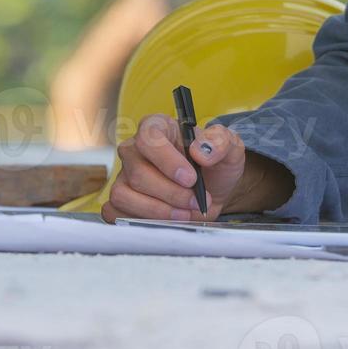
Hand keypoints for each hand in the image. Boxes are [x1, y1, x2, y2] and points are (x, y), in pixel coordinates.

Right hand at [100, 113, 246, 222]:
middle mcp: (135, 149)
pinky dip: (144, 221)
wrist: (213, 192)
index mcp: (157, 128)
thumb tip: (201, 151)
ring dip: (159, 210)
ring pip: (124, 194)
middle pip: (138, 172)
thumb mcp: (230, 148)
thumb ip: (221, 143)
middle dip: (171, 193)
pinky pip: (117, 212)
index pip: (148, 138)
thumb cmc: (215, 165)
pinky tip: (168, 219)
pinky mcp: (121, 199)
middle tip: (196, 201)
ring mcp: (124, 175)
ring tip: (185, 213)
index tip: (190, 179)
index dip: (167, 160)